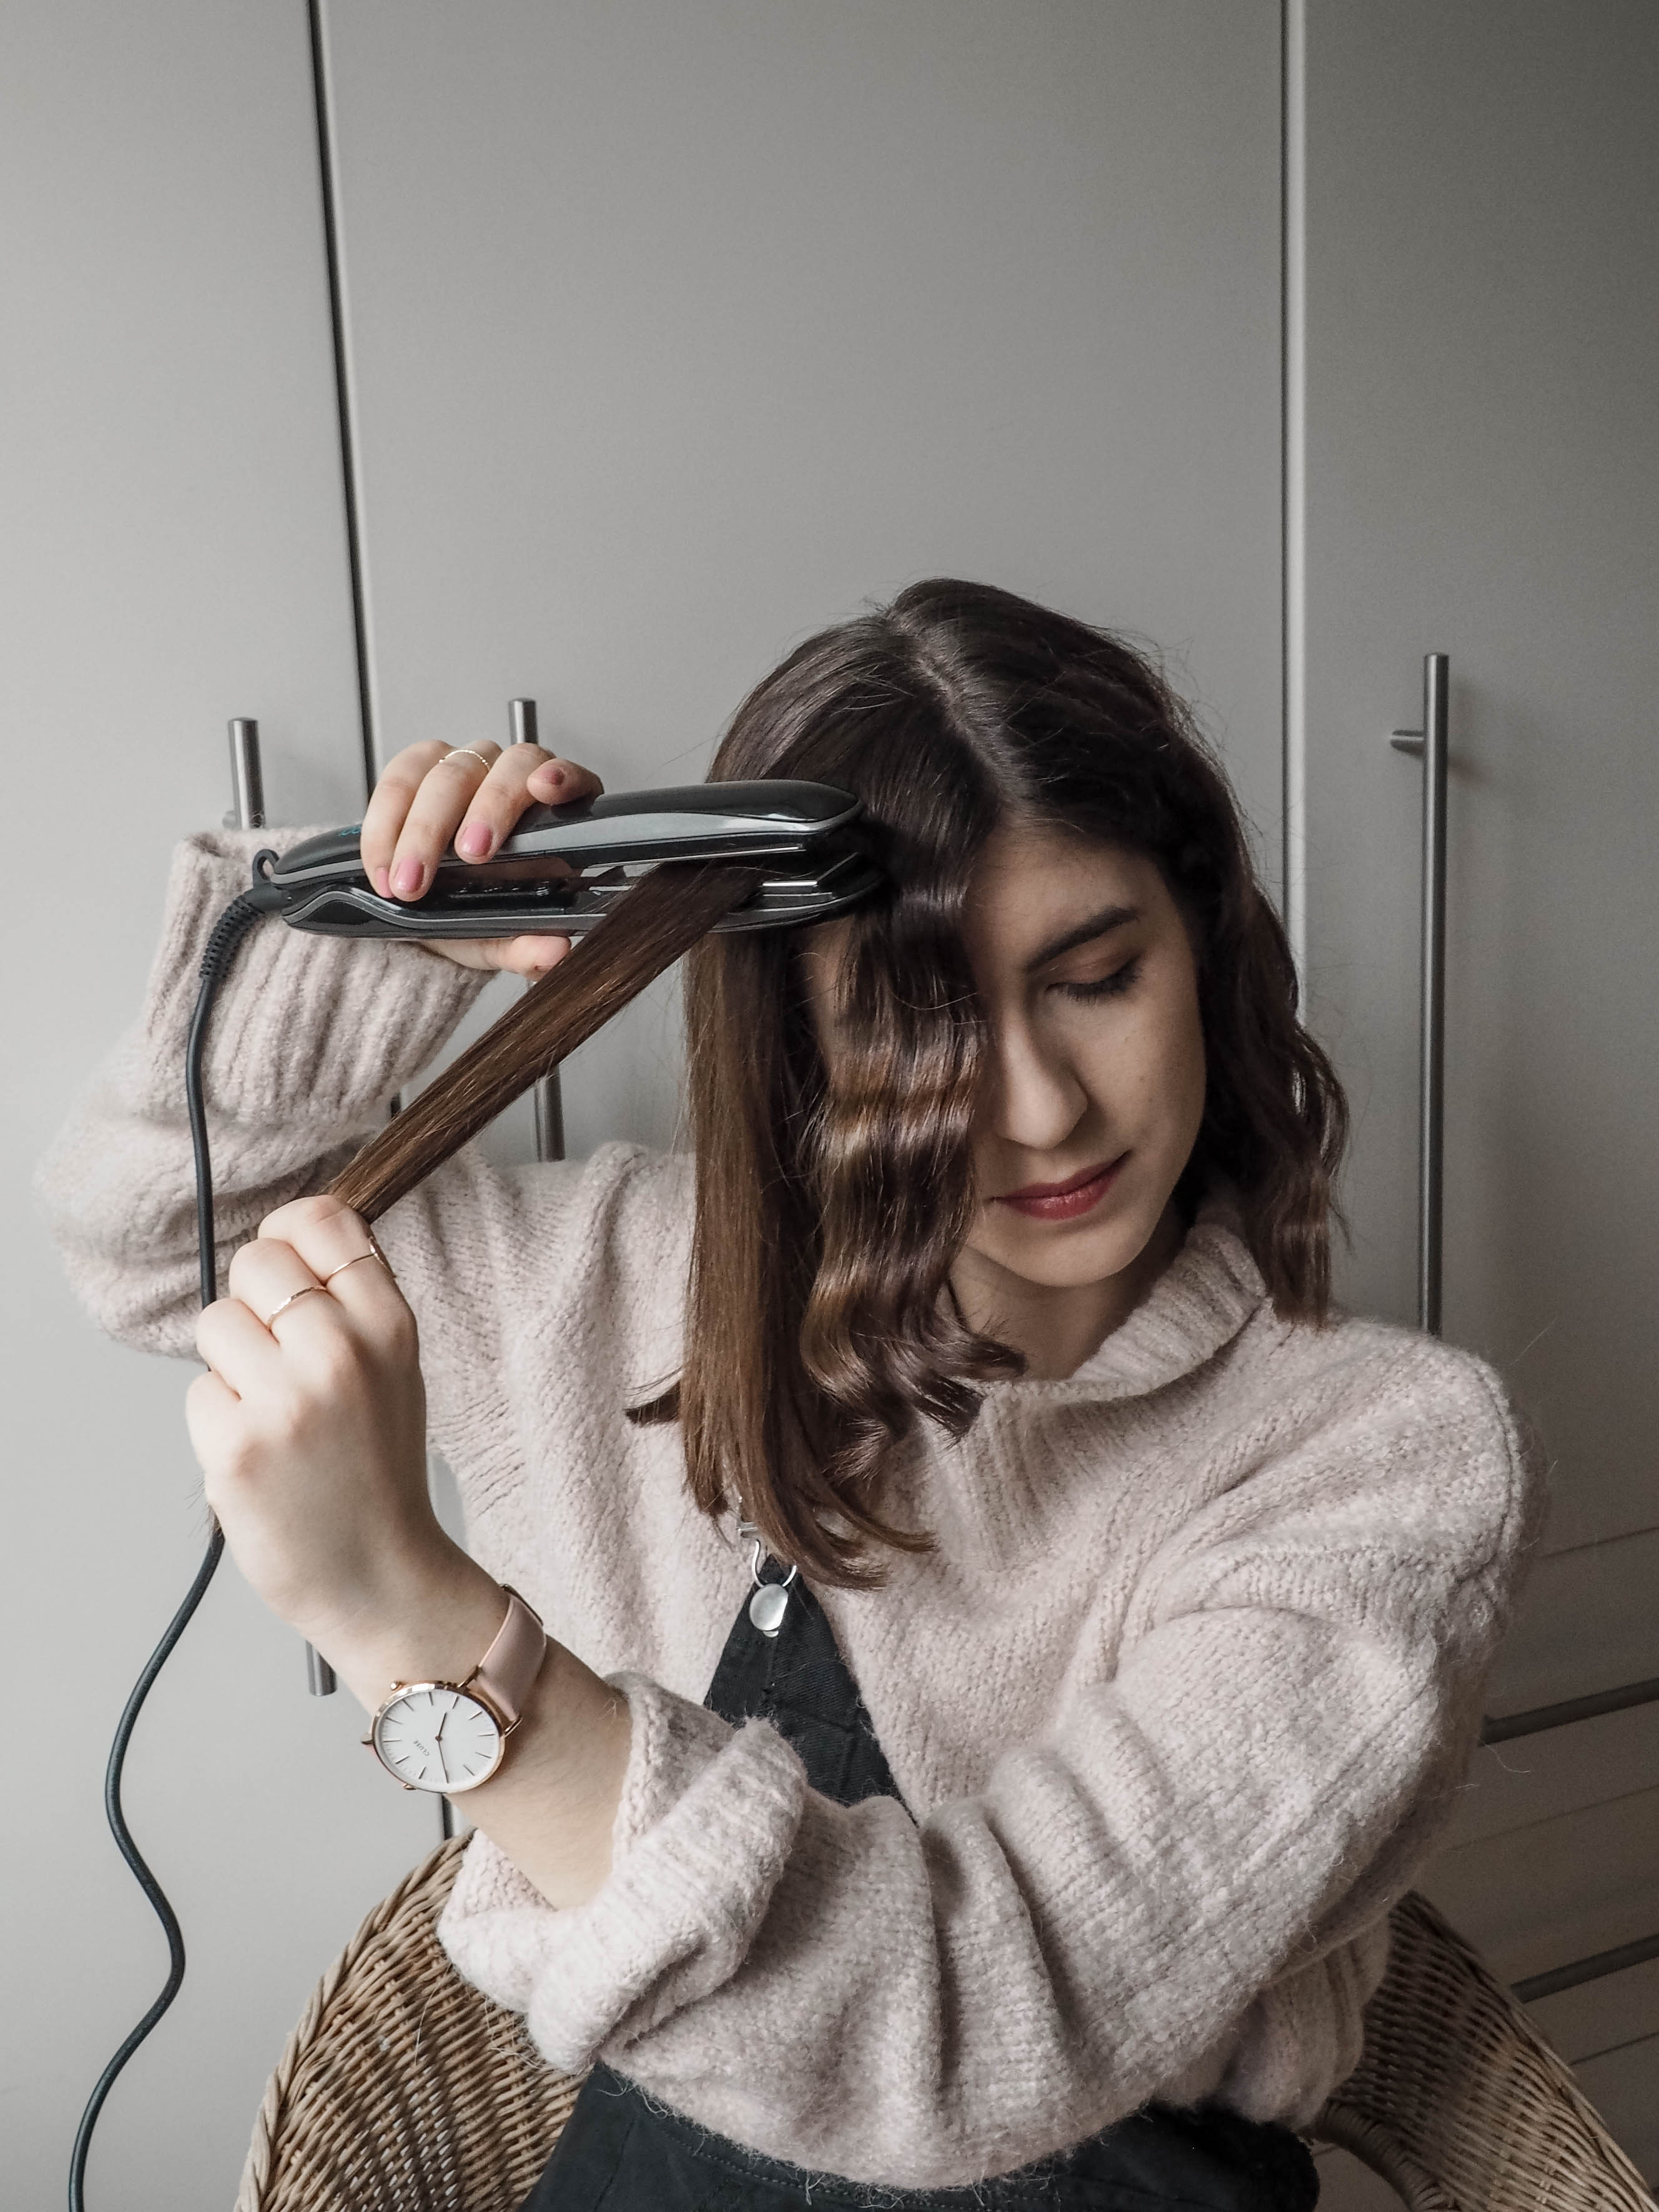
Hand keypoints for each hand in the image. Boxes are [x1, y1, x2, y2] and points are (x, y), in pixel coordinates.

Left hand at [185, 1193, 498, 1680]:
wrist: (380, 1576)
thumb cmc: (377, 1470)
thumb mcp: (395, 1369)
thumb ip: (351, 1302)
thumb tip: (284, 1240)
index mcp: (390, 1324)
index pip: (321, 1219)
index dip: (290, 1236)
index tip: (288, 1272)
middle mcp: (342, 1351)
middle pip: (257, 1264)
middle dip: (253, 1305)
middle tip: (278, 1360)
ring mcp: (288, 1399)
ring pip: (216, 1324)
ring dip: (229, 1367)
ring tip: (272, 1414)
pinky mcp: (238, 1446)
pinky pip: (198, 1394)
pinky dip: (217, 1423)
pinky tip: (260, 1456)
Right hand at [358, 738, 605, 979]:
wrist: (424, 915)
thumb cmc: (477, 913)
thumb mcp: (502, 941)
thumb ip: (528, 949)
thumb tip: (554, 951)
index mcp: (553, 816)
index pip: (572, 778)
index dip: (563, 777)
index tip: (547, 789)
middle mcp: (513, 779)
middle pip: (507, 770)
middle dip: (487, 810)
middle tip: (471, 854)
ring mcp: (466, 767)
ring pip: (449, 771)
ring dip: (425, 828)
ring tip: (410, 880)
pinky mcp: (417, 767)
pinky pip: (398, 779)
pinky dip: (385, 827)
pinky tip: (383, 867)